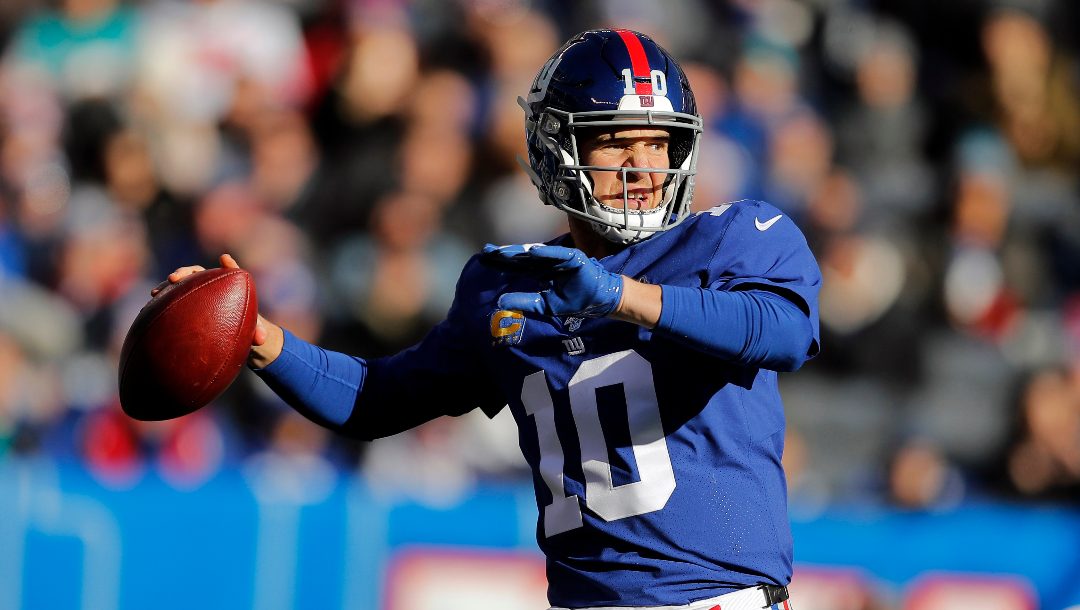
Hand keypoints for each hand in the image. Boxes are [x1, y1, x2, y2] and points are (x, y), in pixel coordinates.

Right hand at [152, 254, 282, 366]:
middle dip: (184, 273)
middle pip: (196, 274)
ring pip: (179, 286)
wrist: (230, 335)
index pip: (229, 273)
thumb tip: (262, 339)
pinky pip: (170, 300)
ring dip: (167, 286)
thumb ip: (259, 332)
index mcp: (228, 287)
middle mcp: (209, 286)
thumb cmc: (244, 328)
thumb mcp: (253, 331)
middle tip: (174, 278)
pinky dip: (161, 303)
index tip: (225, 259)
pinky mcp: (183, 304)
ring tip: (156, 293)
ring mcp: (194, 294)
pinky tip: (149, 310)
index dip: (229, 265)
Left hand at [479, 244, 622, 316]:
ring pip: (536, 253)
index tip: (482, 259)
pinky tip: (534, 250)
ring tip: (503, 251)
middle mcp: (547, 262)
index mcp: (540, 271)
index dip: (500, 262)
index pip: (516, 265)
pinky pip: (559, 255)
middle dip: (504, 254)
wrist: (599, 300)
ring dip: (520, 251)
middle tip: (485, 251)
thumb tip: (500, 302)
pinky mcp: (574, 259)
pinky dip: (548, 252)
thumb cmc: (574, 300)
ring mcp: (560, 259)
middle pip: (522, 256)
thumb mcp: (545, 305)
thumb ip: (525, 302)